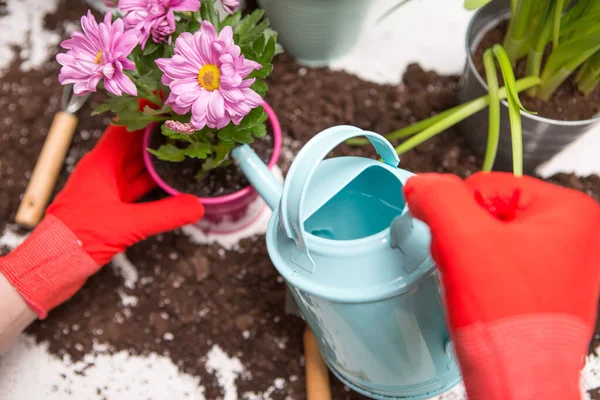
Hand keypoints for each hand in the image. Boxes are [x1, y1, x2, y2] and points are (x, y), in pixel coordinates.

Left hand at [47, 124, 202, 264]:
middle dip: (155, 133)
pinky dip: (152, 184)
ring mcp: (105, 189)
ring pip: (135, 167)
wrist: (51, 265)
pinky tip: (170, 182)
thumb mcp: (128, 225)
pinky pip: (135, 188)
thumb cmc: (79, 239)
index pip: (125, 126)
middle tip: (182, 123)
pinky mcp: (108, 207)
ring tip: (182, 148)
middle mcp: (102, 171)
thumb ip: (165, 215)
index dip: (144, 111)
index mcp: (101, 164)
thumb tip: (197, 207)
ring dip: (156, 159)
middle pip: (132, 144)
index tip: (166, 99)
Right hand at [404, 172, 599, 399]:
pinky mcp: (544, 290)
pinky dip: (479, 278)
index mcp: (569, 212)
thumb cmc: (507, 322)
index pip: (486, 184)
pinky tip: (482, 298)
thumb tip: (420, 184)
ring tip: (478, 288)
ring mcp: (559, 265)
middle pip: (488, 212)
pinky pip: (496, 266)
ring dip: (469, 259)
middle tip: (469, 269)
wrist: (518, 382)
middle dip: (464, 238)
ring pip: (489, 240)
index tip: (458, 245)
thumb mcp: (462, 241)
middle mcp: (574, 236)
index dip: (458, 214)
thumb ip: (438, 197)